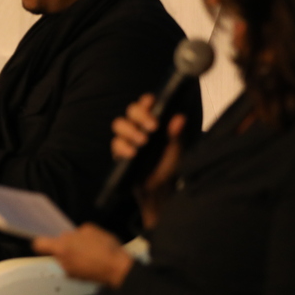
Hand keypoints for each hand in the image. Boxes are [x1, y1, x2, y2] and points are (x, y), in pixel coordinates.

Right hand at [32, 224, 132, 287]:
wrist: (115, 264)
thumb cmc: (93, 272)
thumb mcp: (71, 273)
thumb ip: (61, 263)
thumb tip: (57, 258)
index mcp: (60, 248)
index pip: (39, 242)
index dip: (41, 247)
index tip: (45, 251)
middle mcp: (67, 236)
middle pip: (59, 239)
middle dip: (64, 246)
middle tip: (74, 257)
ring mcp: (80, 230)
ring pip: (72, 236)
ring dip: (77, 242)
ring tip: (88, 253)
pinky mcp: (91, 227)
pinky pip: (84, 232)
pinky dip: (87, 238)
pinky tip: (96, 247)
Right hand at [111, 94, 185, 228]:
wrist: (160, 193)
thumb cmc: (169, 168)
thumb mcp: (176, 152)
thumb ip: (176, 136)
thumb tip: (179, 118)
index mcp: (152, 122)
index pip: (146, 105)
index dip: (146, 101)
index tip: (152, 102)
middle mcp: (138, 128)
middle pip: (130, 112)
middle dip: (139, 115)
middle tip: (152, 127)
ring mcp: (127, 140)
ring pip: (119, 125)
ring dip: (130, 130)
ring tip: (143, 141)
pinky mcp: (119, 154)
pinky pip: (115, 145)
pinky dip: (123, 147)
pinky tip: (132, 154)